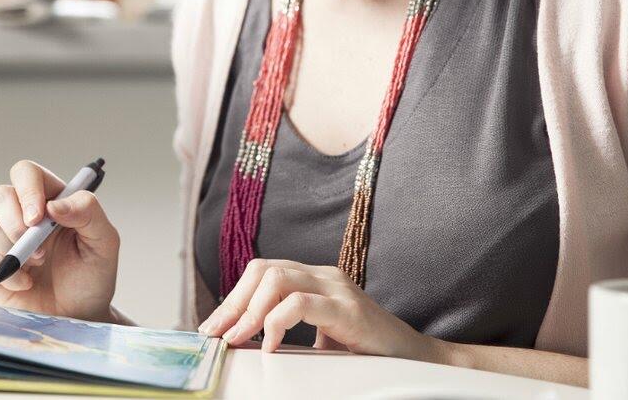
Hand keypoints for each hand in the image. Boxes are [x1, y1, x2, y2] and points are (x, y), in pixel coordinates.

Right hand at [0, 160, 119, 321]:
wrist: (81, 316)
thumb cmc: (92, 276)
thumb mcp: (105, 242)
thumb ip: (88, 213)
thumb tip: (55, 206)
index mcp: (49, 199)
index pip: (26, 173)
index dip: (28, 188)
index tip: (40, 216)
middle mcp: (22, 215)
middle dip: (15, 221)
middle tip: (40, 248)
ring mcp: (3, 240)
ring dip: (10, 246)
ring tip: (38, 264)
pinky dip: (8, 273)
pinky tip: (27, 283)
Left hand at [198, 259, 440, 360]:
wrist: (415, 359)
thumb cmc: (366, 350)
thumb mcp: (319, 337)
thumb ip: (288, 331)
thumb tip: (243, 341)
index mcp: (313, 278)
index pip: (261, 272)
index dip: (233, 298)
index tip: (212, 327)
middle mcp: (322, 274)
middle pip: (262, 269)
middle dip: (233, 302)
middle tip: (216, 334)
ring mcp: (336, 287)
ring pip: (276, 279)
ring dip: (249, 311)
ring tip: (239, 339)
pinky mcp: (348, 309)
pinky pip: (300, 303)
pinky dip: (276, 323)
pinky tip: (270, 346)